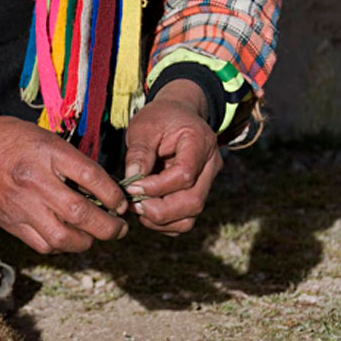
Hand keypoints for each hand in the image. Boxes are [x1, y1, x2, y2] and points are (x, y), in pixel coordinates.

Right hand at [0, 109, 127, 253]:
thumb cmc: (7, 139)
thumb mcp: (43, 138)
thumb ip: (70, 161)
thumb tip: (104, 187)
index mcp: (46, 153)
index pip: (91, 177)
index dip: (114, 195)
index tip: (121, 203)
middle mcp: (34, 181)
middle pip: (81, 214)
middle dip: (109, 227)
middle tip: (120, 228)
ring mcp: (20, 206)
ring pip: (63, 237)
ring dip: (86, 241)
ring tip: (95, 236)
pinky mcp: (10, 223)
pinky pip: (43, 244)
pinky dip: (61, 245)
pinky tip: (68, 237)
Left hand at [124, 79, 221, 234]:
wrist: (177, 116)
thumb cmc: (160, 119)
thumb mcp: (144, 126)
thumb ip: (139, 152)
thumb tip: (132, 180)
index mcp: (200, 142)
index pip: (184, 176)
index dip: (156, 187)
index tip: (131, 186)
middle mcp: (210, 166)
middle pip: (193, 202)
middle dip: (158, 210)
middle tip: (132, 204)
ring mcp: (206, 183)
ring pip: (190, 217)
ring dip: (160, 221)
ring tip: (137, 207)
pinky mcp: (196, 195)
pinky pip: (184, 221)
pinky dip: (163, 224)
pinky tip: (145, 211)